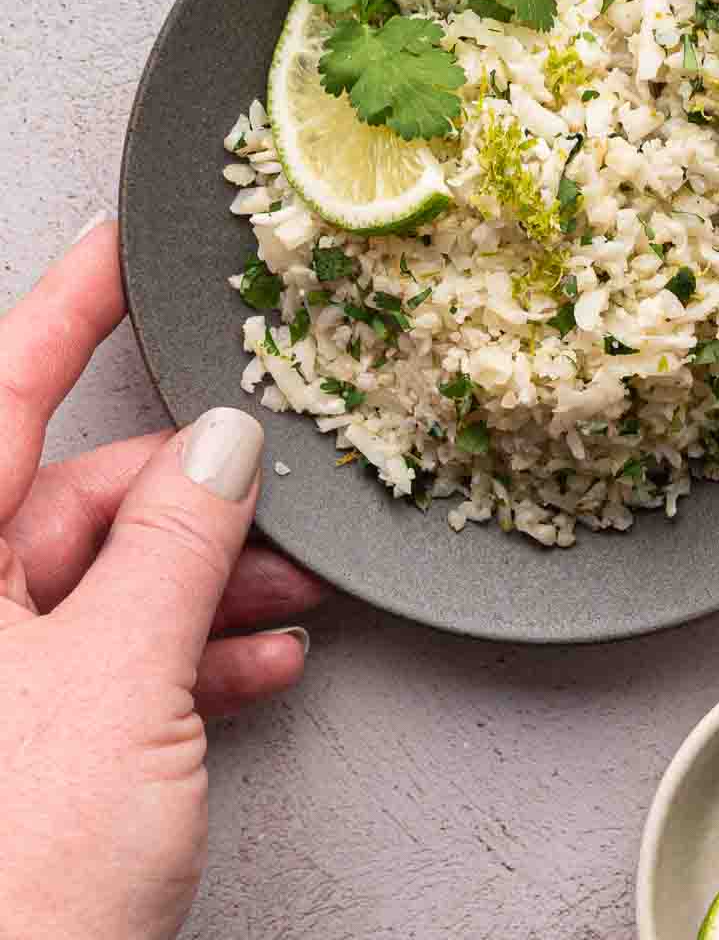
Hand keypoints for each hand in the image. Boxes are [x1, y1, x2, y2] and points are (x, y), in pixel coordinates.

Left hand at [0, 221, 324, 939]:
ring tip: (286, 597)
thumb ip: (172, 545)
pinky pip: (106, 663)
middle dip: (183, 495)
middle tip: (270, 491)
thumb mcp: (113, 680)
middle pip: (70, 498)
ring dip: (203, 585)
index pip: (0, 391)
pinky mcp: (24, 750)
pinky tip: (256, 665)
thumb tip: (221, 448)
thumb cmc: (12, 878)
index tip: (117, 245)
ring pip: (100, 584)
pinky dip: (186, 658)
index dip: (64, 307)